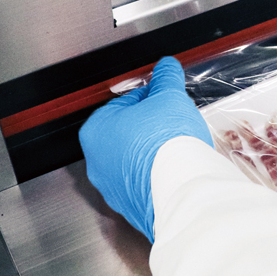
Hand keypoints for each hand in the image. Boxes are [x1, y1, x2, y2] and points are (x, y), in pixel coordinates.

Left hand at [79, 57, 212, 241]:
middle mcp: (97, 162)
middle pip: (128, 133)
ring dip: (154, 152)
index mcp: (96, 130)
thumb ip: (166, 78)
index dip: (151, 98)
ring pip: (136, 160)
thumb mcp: (170, 97)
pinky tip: (176, 169)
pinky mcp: (132, 207)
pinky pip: (145, 183)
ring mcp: (113, 188)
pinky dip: (158, 175)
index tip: (165, 99)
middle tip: (174, 122)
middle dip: (151, 126)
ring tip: (178, 148)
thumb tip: (166, 67)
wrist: (180, 191)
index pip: (125, 103)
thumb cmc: (166, 145)